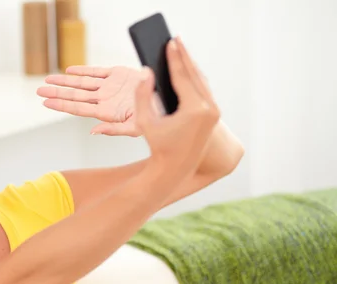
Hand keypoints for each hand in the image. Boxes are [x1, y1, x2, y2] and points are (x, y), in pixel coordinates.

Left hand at [36, 65, 150, 136]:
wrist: (171, 100)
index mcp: (106, 112)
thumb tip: (93, 132)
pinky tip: (69, 71)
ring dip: (65, 81)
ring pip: (82, 83)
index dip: (61, 104)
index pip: (78, 108)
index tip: (45, 103)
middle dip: (57, 93)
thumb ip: (114, 129)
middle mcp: (104, 100)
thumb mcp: (137, 127)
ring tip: (48, 80)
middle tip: (39, 91)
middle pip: (75, 96)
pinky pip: (97, 72)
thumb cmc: (156, 119)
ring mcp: (110, 87)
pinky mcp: (118, 74)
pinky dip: (83, 71)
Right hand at [138, 37, 219, 173]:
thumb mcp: (145, 122)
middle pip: (195, 75)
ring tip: (181, 50)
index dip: (175, 58)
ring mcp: (214, 112)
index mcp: (195, 110)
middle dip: (184, 57)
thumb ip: (143, 96)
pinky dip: (195, 78)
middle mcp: (209, 109)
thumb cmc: (158, 146)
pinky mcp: (214, 115)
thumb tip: (146, 73)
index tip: (170, 42)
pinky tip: (188, 69)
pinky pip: (204, 90)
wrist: (176, 169)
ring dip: (190, 65)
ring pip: (201, 81)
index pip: (183, 77)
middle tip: (175, 40)